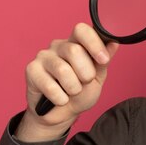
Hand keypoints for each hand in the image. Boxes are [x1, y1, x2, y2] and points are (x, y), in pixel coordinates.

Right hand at [16, 23, 118, 140]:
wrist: (63, 114)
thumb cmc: (80, 93)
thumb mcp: (97, 78)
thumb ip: (103, 61)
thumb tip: (114, 42)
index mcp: (76, 43)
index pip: (82, 30)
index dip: (94, 43)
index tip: (103, 60)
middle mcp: (58, 46)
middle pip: (74, 50)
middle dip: (86, 73)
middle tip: (84, 82)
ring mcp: (43, 57)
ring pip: (63, 70)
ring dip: (73, 88)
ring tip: (72, 92)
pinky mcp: (31, 71)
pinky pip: (50, 86)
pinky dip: (60, 98)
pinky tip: (60, 99)